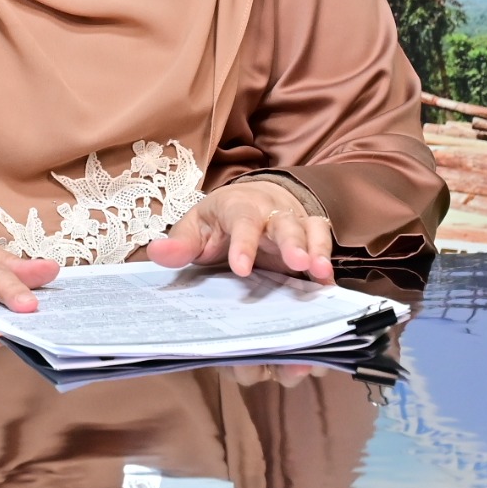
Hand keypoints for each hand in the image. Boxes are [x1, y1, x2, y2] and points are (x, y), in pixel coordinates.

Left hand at [147, 179, 334, 282]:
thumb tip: (157, 252)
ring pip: (310, 232)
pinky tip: (330, 287)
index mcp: (239, 207)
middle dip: (292, 242)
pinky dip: (329, 265)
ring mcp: (295, 225)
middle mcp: (271, 213)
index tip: (241, 269)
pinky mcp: (311, 239)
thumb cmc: (221, 220)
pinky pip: (324, 247)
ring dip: (317, 251)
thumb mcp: (196, 227)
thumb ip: (180, 243)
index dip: (243, 244)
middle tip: (298, 263)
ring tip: (321, 273)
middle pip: (284, 224)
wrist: (254, 201)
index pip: (242, 222)